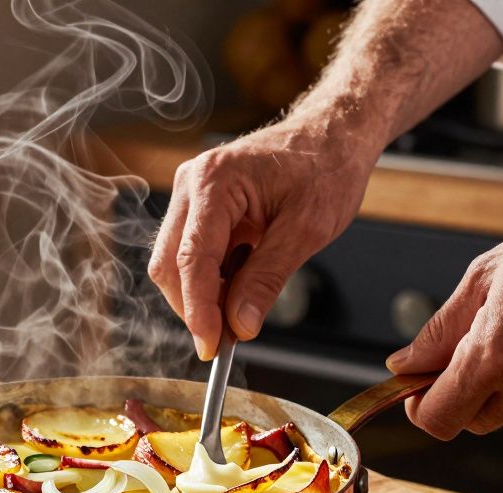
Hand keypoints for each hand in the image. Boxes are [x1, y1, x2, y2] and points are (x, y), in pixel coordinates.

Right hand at [148, 118, 378, 359]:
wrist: (332, 135)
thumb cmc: (326, 168)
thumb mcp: (307, 230)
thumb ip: (267, 279)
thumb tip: (240, 325)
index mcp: (215, 182)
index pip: (191, 259)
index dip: (198, 310)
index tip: (212, 347)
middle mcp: (192, 184)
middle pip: (169, 264)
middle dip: (194, 307)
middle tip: (228, 339)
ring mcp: (191, 194)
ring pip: (174, 263)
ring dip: (203, 294)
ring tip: (244, 304)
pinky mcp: (199, 207)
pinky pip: (190, 254)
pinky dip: (211, 279)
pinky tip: (241, 281)